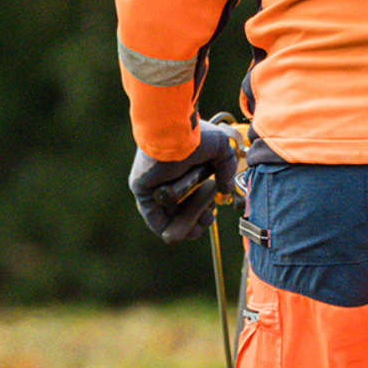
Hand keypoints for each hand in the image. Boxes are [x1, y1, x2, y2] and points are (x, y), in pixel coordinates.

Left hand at [129, 122, 239, 242]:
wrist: (173, 131)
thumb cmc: (195, 135)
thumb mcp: (220, 150)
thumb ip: (225, 169)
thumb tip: (225, 191)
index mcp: (185, 166)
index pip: (193, 194)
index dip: (204, 207)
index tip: (213, 210)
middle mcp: (169, 176)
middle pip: (181, 207)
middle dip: (196, 219)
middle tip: (207, 220)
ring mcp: (154, 182)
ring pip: (167, 213)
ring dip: (182, 226)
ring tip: (195, 231)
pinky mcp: (141, 187)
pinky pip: (151, 213)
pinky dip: (162, 227)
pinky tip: (175, 236)